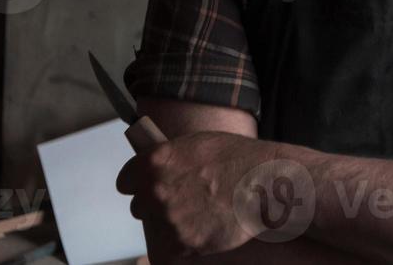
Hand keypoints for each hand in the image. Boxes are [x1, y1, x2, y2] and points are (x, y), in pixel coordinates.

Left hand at [116, 131, 287, 255]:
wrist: (267, 183)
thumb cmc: (239, 158)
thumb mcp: (199, 143)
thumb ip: (170, 156)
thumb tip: (153, 168)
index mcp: (155, 161)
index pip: (125, 181)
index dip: (138, 183)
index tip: (147, 186)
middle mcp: (156, 191)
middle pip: (139, 207)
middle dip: (156, 205)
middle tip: (182, 200)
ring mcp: (169, 220)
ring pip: (157, 229)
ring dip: (172, 224)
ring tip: (199, 214)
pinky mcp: (184, 243)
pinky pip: (173, 248)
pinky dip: (186, 242)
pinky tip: (205, 228)